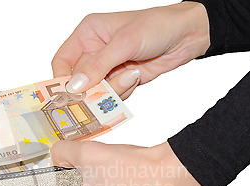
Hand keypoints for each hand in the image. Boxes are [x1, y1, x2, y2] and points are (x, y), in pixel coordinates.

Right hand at [52, 2, 209, 99]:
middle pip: (79, 81)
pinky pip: (112, 95)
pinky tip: (136, 77)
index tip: (68, 94)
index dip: (61, 79)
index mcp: (88, 34)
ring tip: (131, 75)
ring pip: (96, 91)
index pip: (62, 61)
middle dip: (93, 88)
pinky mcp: (121, 79)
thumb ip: (97, 66)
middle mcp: (94, 50)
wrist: (188, 34)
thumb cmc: (157, 26)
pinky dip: (123, 92)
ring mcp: (108, 67)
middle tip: (107, 88)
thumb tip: (74, 86)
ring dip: (112, 90)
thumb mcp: (124, 43)